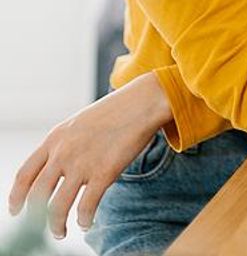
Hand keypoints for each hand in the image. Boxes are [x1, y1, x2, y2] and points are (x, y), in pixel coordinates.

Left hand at [7, 72, 172, 238]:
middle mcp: (63, 153)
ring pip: (57, 206)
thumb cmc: (115, 112)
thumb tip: (56, 167)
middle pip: (37, 195)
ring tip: (60, 232)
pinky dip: (84, 219)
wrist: (142, 103)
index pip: (24, 175)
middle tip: (40, 227)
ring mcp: (83, 163)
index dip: (16, 197)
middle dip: (35, 217)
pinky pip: (86, 206)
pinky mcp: (104, 172)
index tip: (16, 210)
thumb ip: (63, 144)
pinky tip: (87, 223)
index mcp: (54, 139)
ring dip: (56, 225)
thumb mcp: (78, 123)